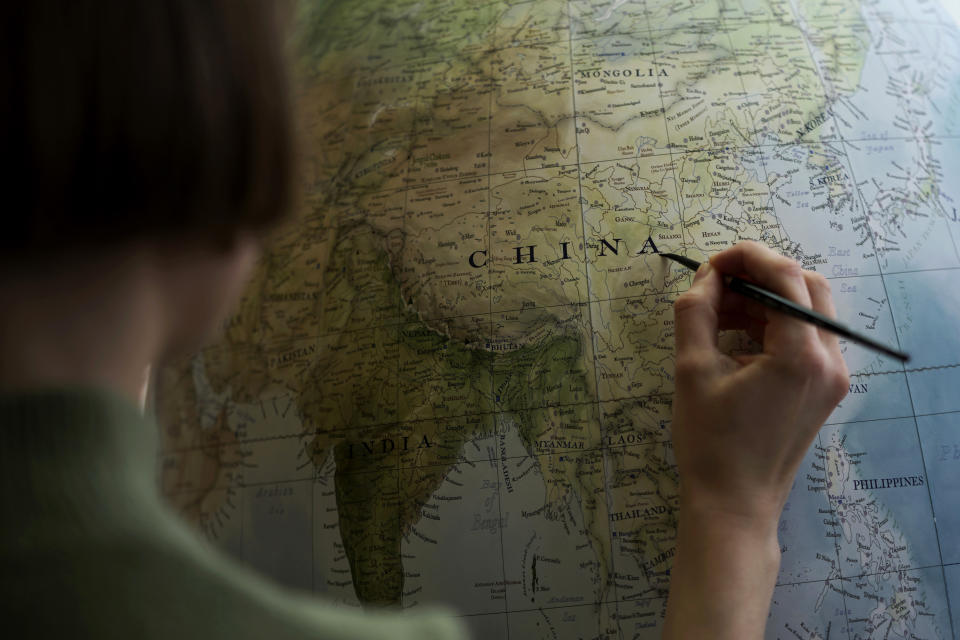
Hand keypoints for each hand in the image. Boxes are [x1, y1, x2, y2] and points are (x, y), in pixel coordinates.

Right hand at [671, 240, 848, 522]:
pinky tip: (734, 336)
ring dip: (764, 300)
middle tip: (715, 283)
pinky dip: (773, 325)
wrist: (734, 504)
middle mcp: (830, 361)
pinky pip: (805, 337)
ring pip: (807, 310)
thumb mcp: (691, 371)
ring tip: (717, 313)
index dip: (747, 257)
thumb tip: (706, 278)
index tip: (711, 264)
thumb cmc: (709, 443)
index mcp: (800, 356)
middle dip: (759, 275)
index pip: (786, 277)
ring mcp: (833, 377)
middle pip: (806, 286)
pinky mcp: (825, 389)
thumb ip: (695, 312)